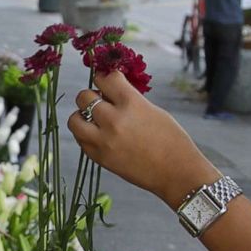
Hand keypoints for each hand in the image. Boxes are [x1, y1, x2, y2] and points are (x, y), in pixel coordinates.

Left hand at [67, 72, 219, 208]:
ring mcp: (104, 141)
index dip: (105, 78)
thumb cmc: (171, 140)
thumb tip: (111, 93)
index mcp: (131, 103)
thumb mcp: (153, 110)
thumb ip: (129, 100)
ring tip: (93, 119)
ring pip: (74, 119)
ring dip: (81, 115)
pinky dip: (85, 134)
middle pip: (84, 96)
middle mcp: (114, 120)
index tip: (106, 81)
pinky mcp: (100, 158)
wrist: (176, 172)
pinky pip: (81, 140)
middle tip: (100, 101)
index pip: (105, 78)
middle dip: (92, 95)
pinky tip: (98, 135)